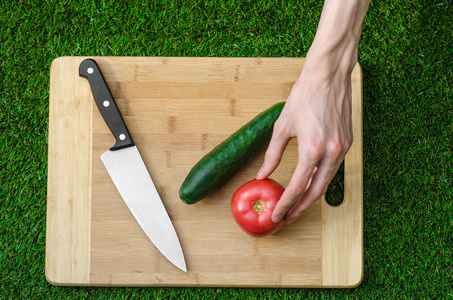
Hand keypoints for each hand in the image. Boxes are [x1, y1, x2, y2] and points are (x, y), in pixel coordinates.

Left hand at [256, 57, 353, 223]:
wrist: (329, 77)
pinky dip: (321, 179)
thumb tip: (262, 174)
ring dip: (312, 195)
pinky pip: (334, 168)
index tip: (276, 215)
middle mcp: (331, 153)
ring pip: (327, 182)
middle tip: (287, 217)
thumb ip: (272, 155)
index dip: (285, 204)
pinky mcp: (348, 143)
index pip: (297, 187)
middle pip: (316, 191)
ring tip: (297, 204)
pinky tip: (311, 182)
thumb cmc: (304, 97)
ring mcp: (343, 149)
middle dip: (300, 207)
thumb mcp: (282, 127)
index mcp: (312, 150)